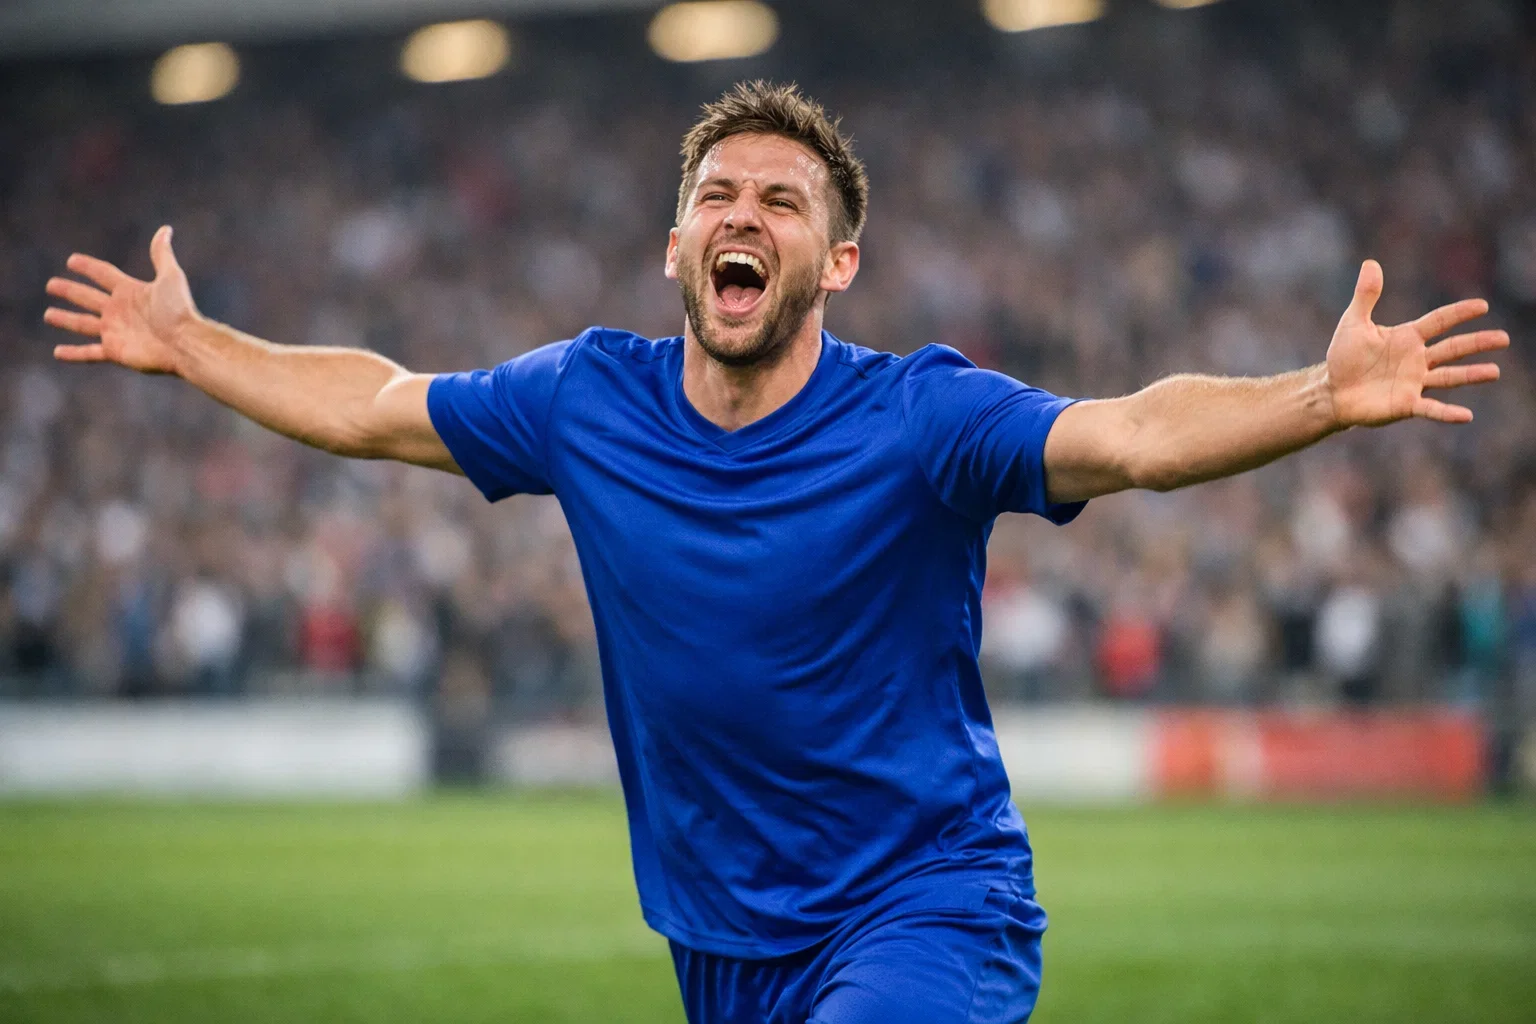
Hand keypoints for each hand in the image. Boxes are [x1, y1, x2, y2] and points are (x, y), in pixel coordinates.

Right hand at [44, 225, 199, 374]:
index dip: (88, 267)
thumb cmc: (178, 311)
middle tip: (51, 285)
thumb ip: (161, 254)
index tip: (72, 260)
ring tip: (48, 315)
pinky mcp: (114, 351)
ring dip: (66, 320)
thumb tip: (165, 229)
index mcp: (130, 291)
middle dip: (70, 291)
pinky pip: (89, 353)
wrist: (185, 343)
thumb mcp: (170, 277)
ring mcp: (115, 331)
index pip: (103, 274)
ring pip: (83, 324)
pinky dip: (73, 354)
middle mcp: (119, 311)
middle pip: (88, 298)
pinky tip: (57, 352)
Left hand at [1325, 259, 1507, 426]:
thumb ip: (1366, 296)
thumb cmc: (1345, 357)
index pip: (1439, 321)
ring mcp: (1414, 382)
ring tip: (1495, 371)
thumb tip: (1370, 263)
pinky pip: (1431, 409)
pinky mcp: (1406, 404)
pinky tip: (1467, 416)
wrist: (1333, 391)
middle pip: (1453, 349)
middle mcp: (1417, 359)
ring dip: (1471, 375)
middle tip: (1504, 338)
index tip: (1482, 305)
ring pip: (1449, 377)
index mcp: (1408, 337)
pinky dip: (1447, 413)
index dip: (1459, 313)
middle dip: (1477, 343)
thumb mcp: (1354, 323)